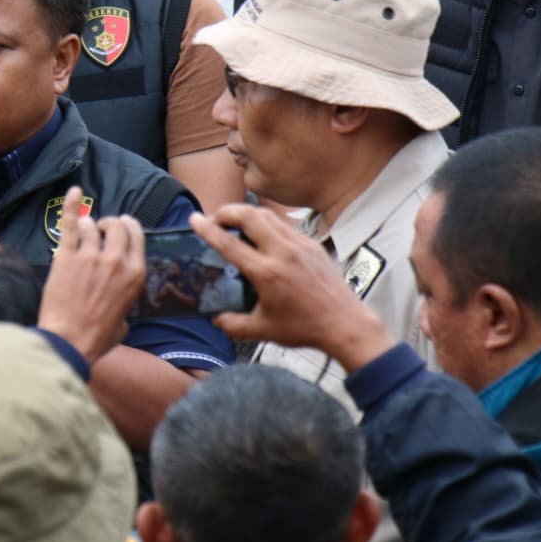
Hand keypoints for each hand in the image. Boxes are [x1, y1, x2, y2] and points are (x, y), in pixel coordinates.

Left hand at [37, 187, 143, 362]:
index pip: (137, 236)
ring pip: (92, 225)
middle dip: (111, 223)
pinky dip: (71, 205)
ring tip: (83, 230)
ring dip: (88, 225)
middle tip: (103, 228)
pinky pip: (69, 224)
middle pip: (118, 226)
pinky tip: (74, 192)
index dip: (129, 227)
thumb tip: (121, 301)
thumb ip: (126, 302)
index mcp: (135, 274)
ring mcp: (90, 256)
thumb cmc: (98, 338)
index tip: (122, 226)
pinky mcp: (66, 257)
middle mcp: (116, 261)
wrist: (69, 342)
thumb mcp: (126, 321)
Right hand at [189, 205, 393, 371]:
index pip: (229, 243)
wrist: (345, 324)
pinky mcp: (312, 245)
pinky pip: (285, 224)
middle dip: (227, 211)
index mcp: (266, 273)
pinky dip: (268, 222)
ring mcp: (300, 245)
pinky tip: (262, 233)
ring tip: (236, 221)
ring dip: (247, 213)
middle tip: (215, 218)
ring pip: (268, 215)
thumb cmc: (306, 328)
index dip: (208, 229)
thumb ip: (234, 324)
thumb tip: (216, 319)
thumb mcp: (263, 330)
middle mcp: (282, 253)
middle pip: (249, 215)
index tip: (195, 220)